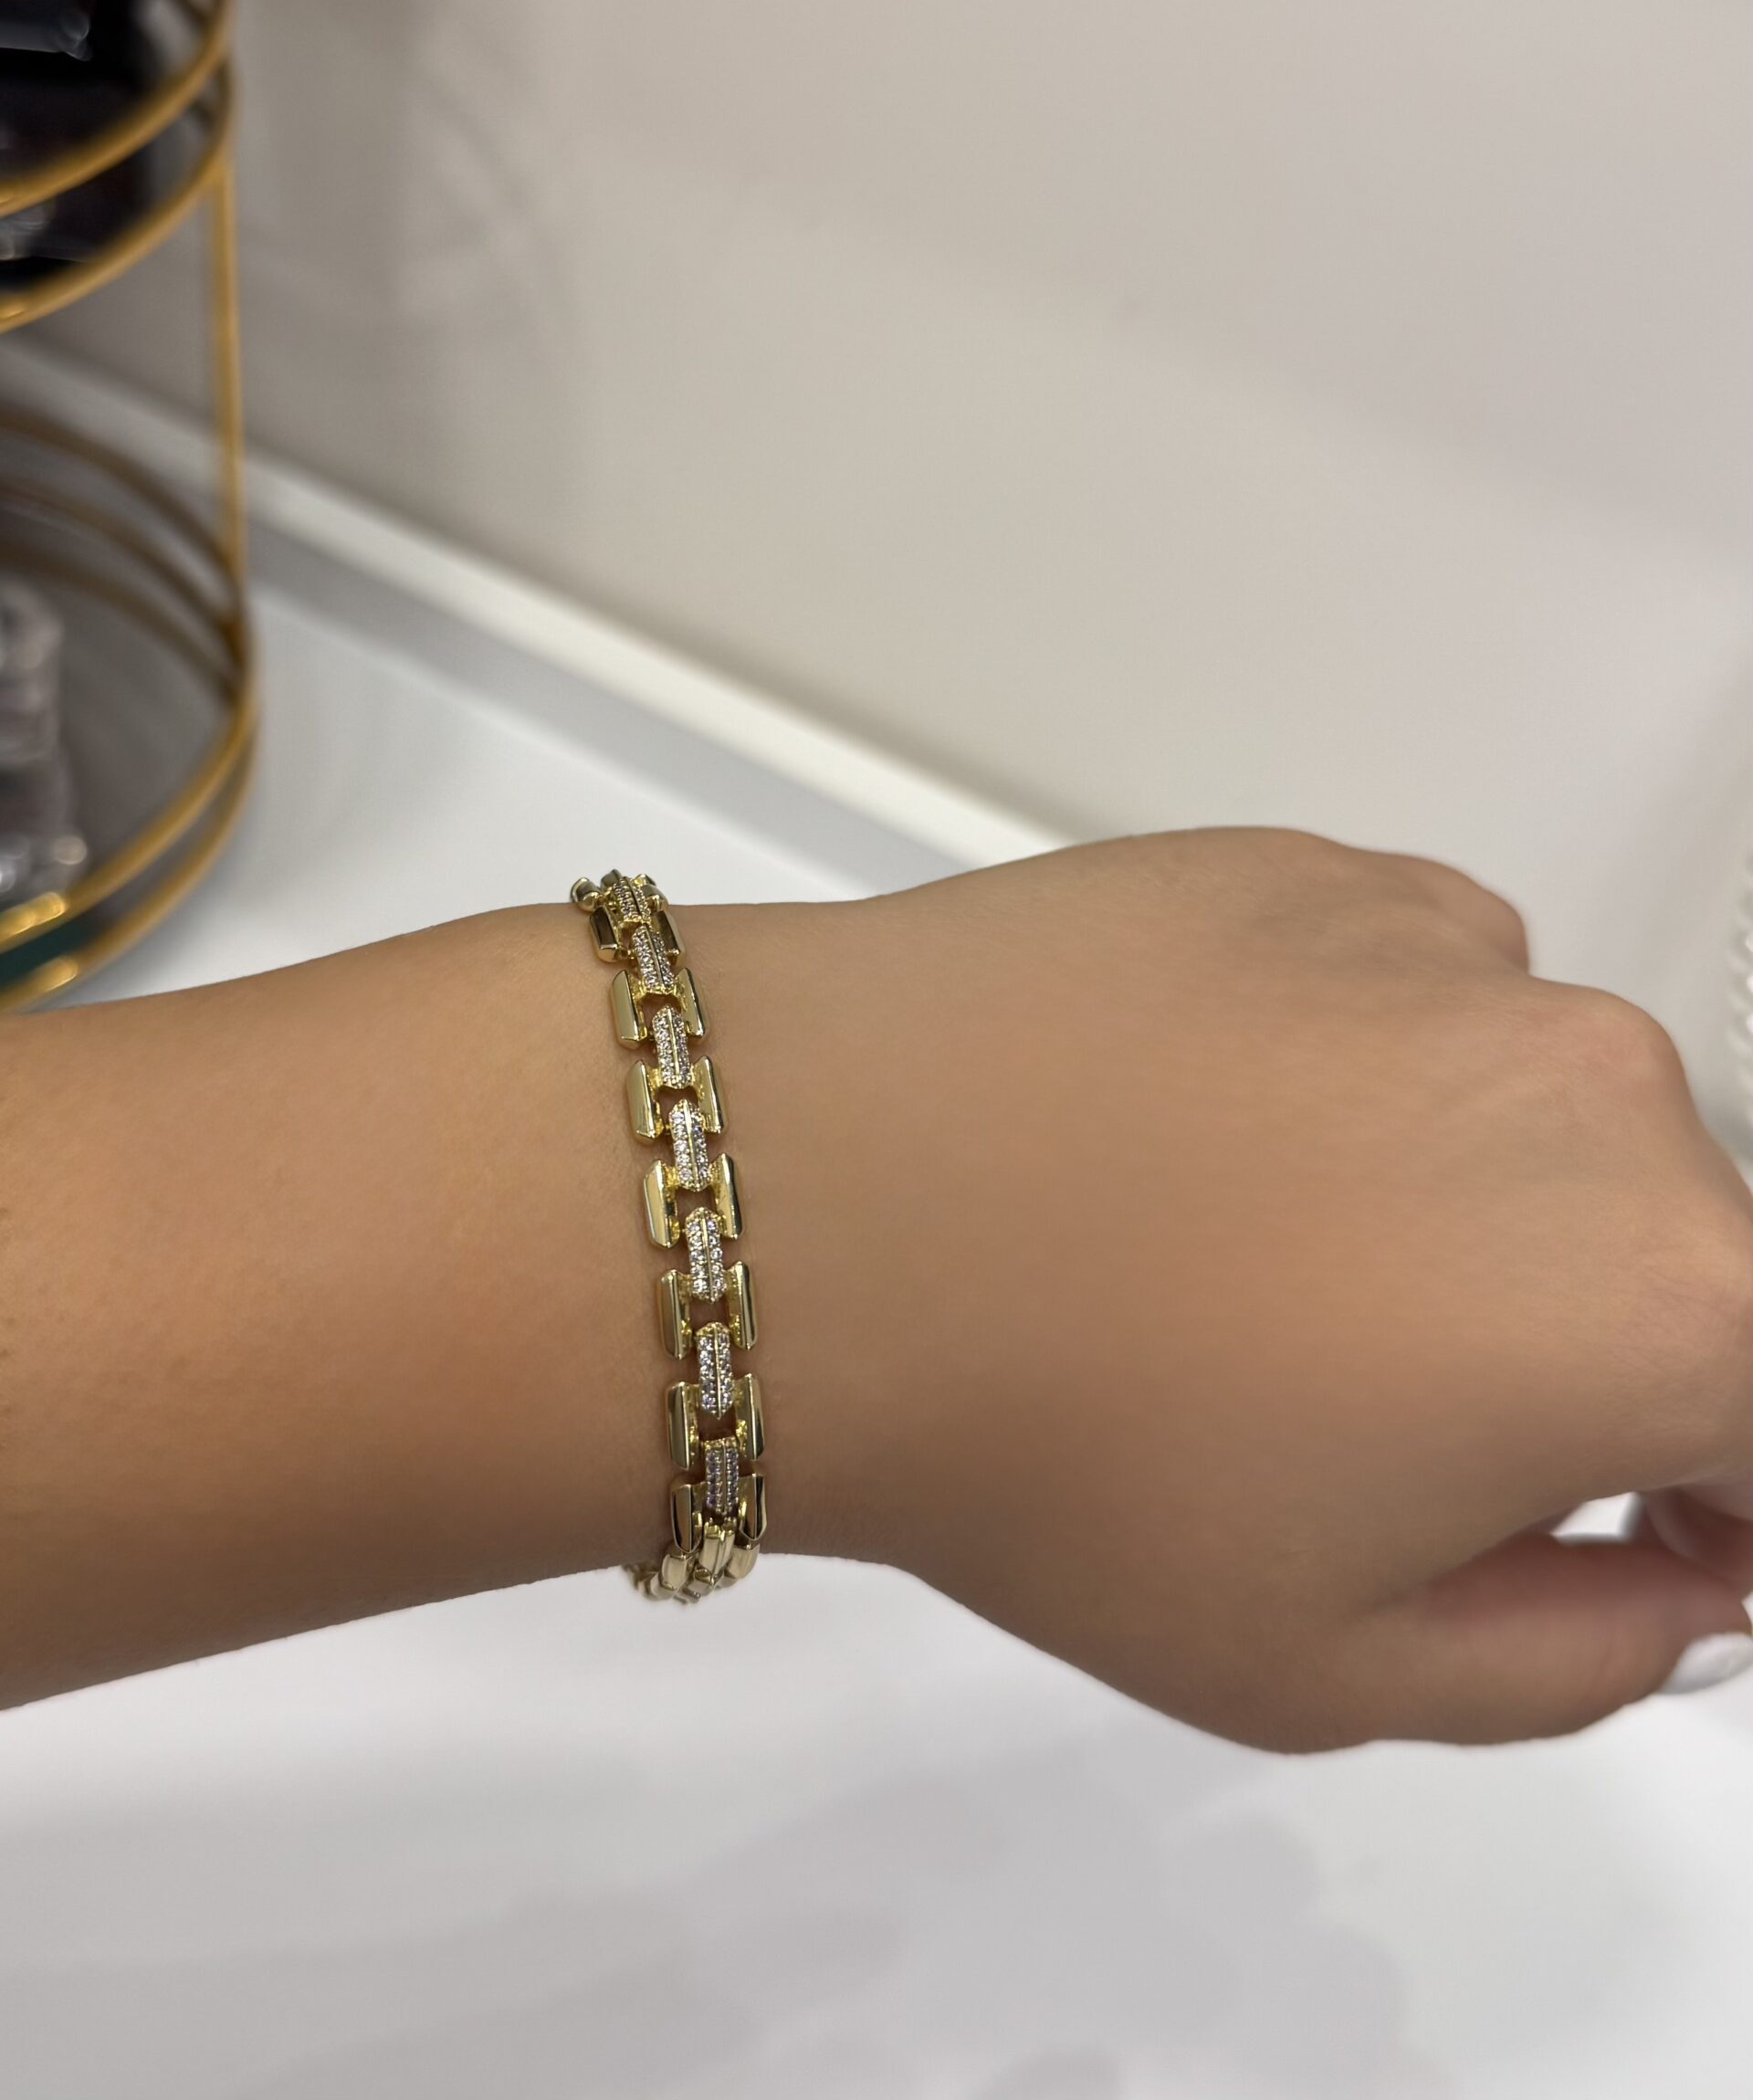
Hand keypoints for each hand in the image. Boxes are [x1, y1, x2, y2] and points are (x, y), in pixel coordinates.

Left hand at [701, 830, 1752, 1748]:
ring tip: (1258, 1270)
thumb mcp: (1339, 1668)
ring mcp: (1462, 952)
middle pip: (1679, 1258)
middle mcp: (1608, 1091)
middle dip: (1590, 1360)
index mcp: (1666, 1302)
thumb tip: (1677, 1580)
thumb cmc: (1067, 1458)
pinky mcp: (1327, 871)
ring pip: (1541, 1118)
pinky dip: (1369, 1077)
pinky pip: (1419, 999)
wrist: (809, 1199)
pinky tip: (1207, 1135)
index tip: (1635, 1543)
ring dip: (1472, 1205)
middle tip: (1390, 1429)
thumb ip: (1583, 1653)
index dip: (1722, 1511)